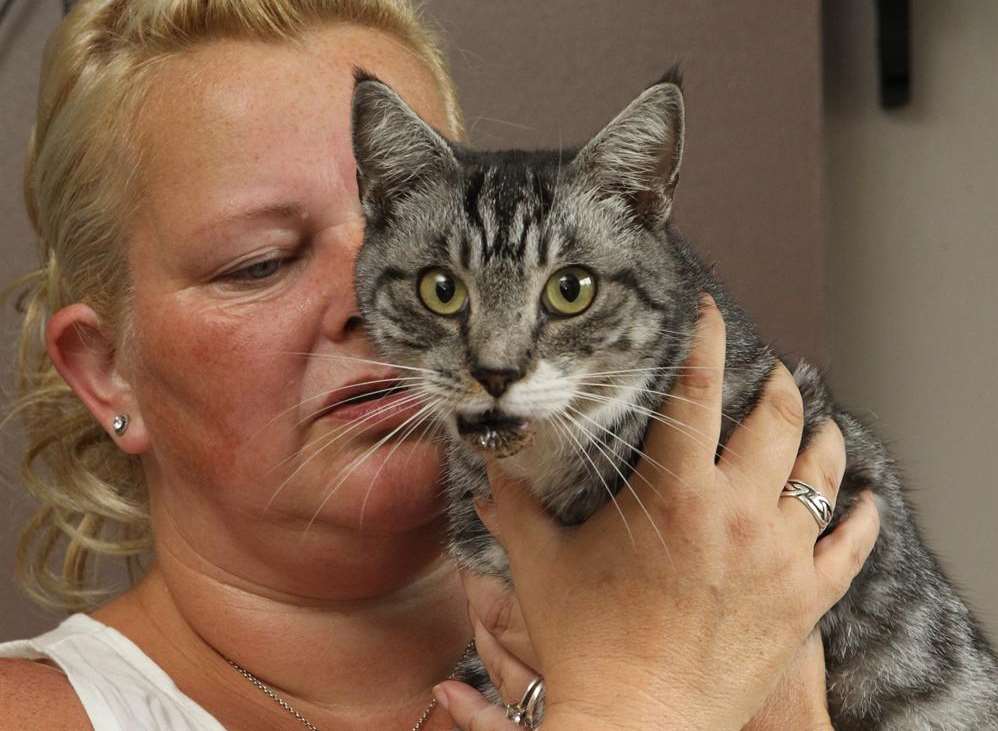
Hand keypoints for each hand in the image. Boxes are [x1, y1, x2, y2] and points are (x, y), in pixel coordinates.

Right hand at [435, 295, 879, 729]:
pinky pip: (851, 545)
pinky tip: (863, 498)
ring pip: (820, 473)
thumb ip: (517, 507)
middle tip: (770, 375)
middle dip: (775, 387)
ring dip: (820, 438)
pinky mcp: (805, 599)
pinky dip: (860, 515)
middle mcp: (738, 512)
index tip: (709, 314)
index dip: (705, 342)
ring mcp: (779, 556)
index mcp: (675, 494)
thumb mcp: (543, 565)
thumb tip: (486, 463)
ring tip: (818, 422)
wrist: (638, 723)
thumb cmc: (589, 644)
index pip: (697, 393)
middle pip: (775, 422)